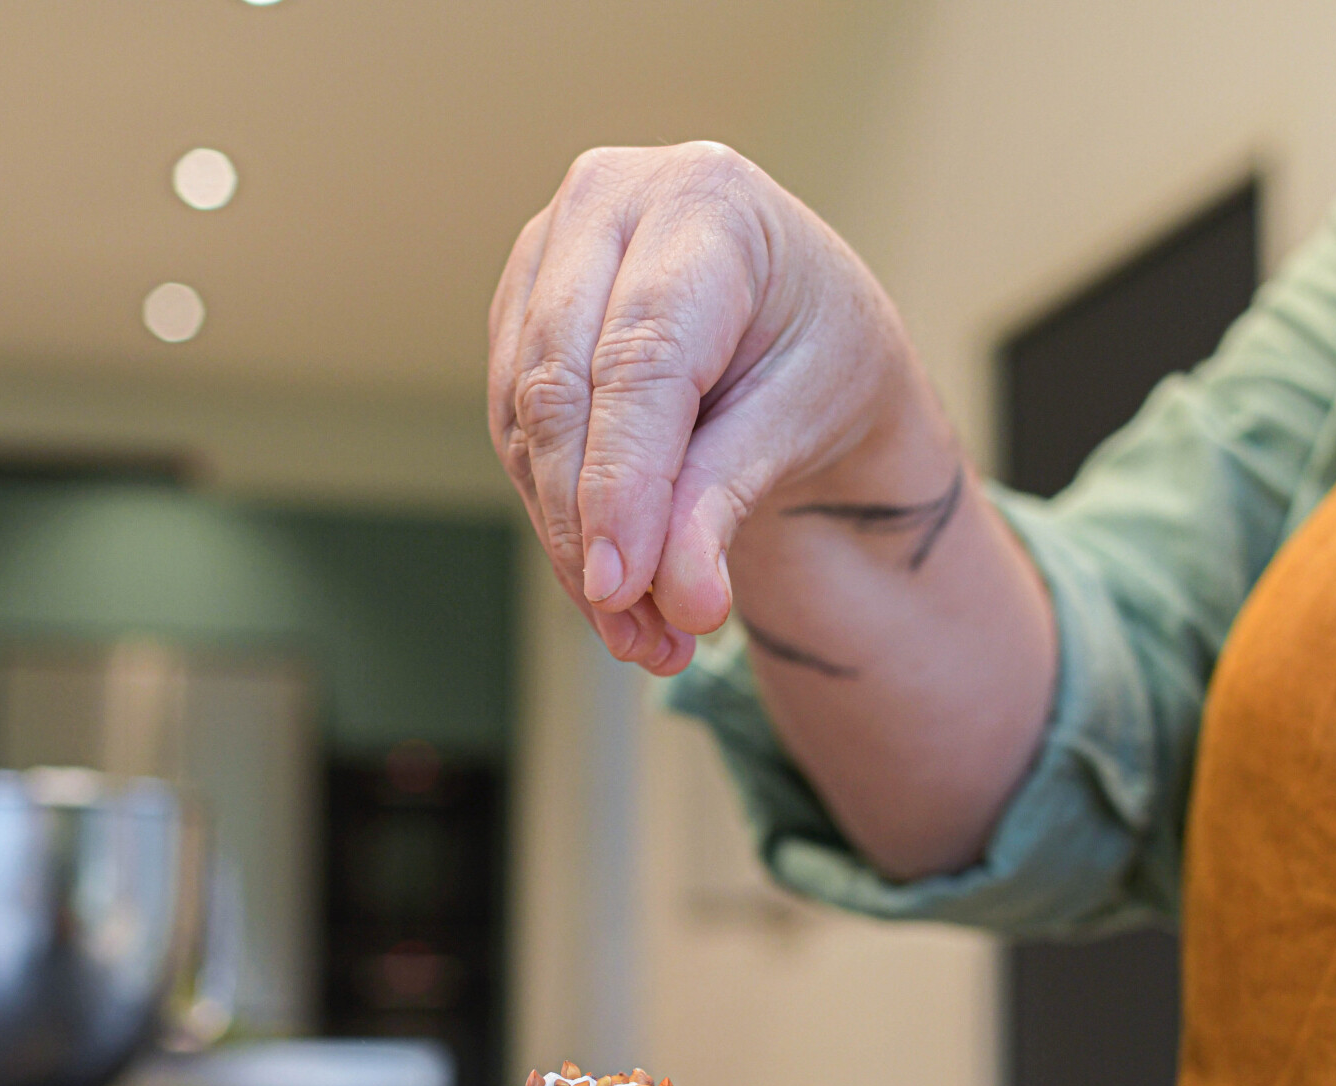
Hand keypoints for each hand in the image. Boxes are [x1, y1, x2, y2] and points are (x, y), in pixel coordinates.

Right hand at [487, 142, 929, 674]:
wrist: (801, 336)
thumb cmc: (819, 357)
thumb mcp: (799, 422)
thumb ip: (725, 499)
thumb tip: (675, 598)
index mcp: (705, 202)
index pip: (640, 358)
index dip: (621, 481)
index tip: (620, 586)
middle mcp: (610, 203)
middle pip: (561, 382)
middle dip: (589, 524)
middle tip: (634, 630)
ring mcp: (549, 253)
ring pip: (525, 420)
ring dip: (571, 541)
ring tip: (643, 633)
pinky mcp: (518, 315)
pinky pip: (516, 434)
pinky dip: (557, 520)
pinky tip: (613, 587)